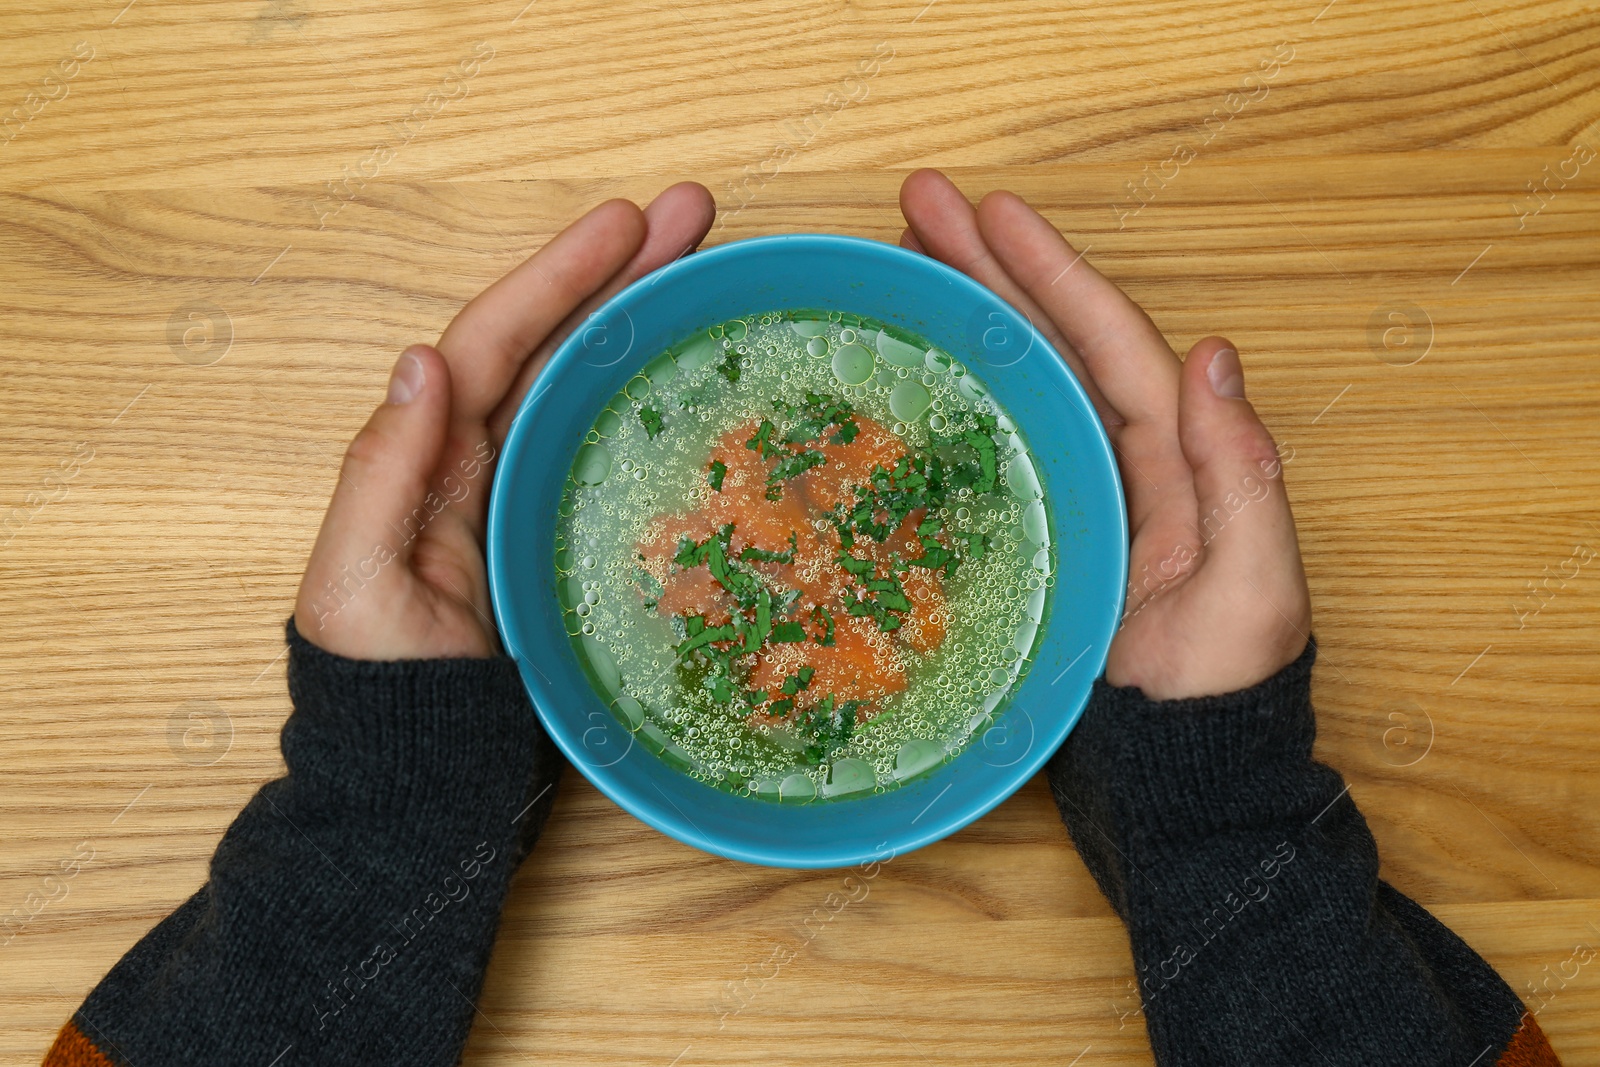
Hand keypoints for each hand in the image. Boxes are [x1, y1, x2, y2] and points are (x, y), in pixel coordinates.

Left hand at [294, 183, 716, 659]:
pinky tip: (705, 376)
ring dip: (646, 319)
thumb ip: (383, 476)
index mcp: (433, 456)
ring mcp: (533, 496)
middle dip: (621, 274)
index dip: (559, 276)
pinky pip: (616, 452)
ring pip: (594, 386)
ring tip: (709, 265)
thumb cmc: (380, 687)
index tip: (625, 221)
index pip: (497, 340)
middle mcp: (485, 459)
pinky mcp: (574, 539)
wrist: (420, 774)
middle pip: (557, 344)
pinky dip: (656, 403)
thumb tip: (418, 360)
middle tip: (694, 216)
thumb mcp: (357, 582)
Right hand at [897, 169, 1309, 698]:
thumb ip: (1241, 476)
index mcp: (1178, 460)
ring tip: (902, 260)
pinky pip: (991, 451)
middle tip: (917, 206)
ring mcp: (1074, 497)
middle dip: (989, 271)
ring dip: (966, 318)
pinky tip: (907, 370)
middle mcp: (1124, 462)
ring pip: (1016, 385)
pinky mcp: (1033, 538)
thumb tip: (1217, 355)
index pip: (1110, 343)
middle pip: (1051, 345)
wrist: (1177, 780)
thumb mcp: (1256, 589)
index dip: (1051, 274)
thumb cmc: (1221, 695)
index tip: (990, 211)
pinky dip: (953, 401)